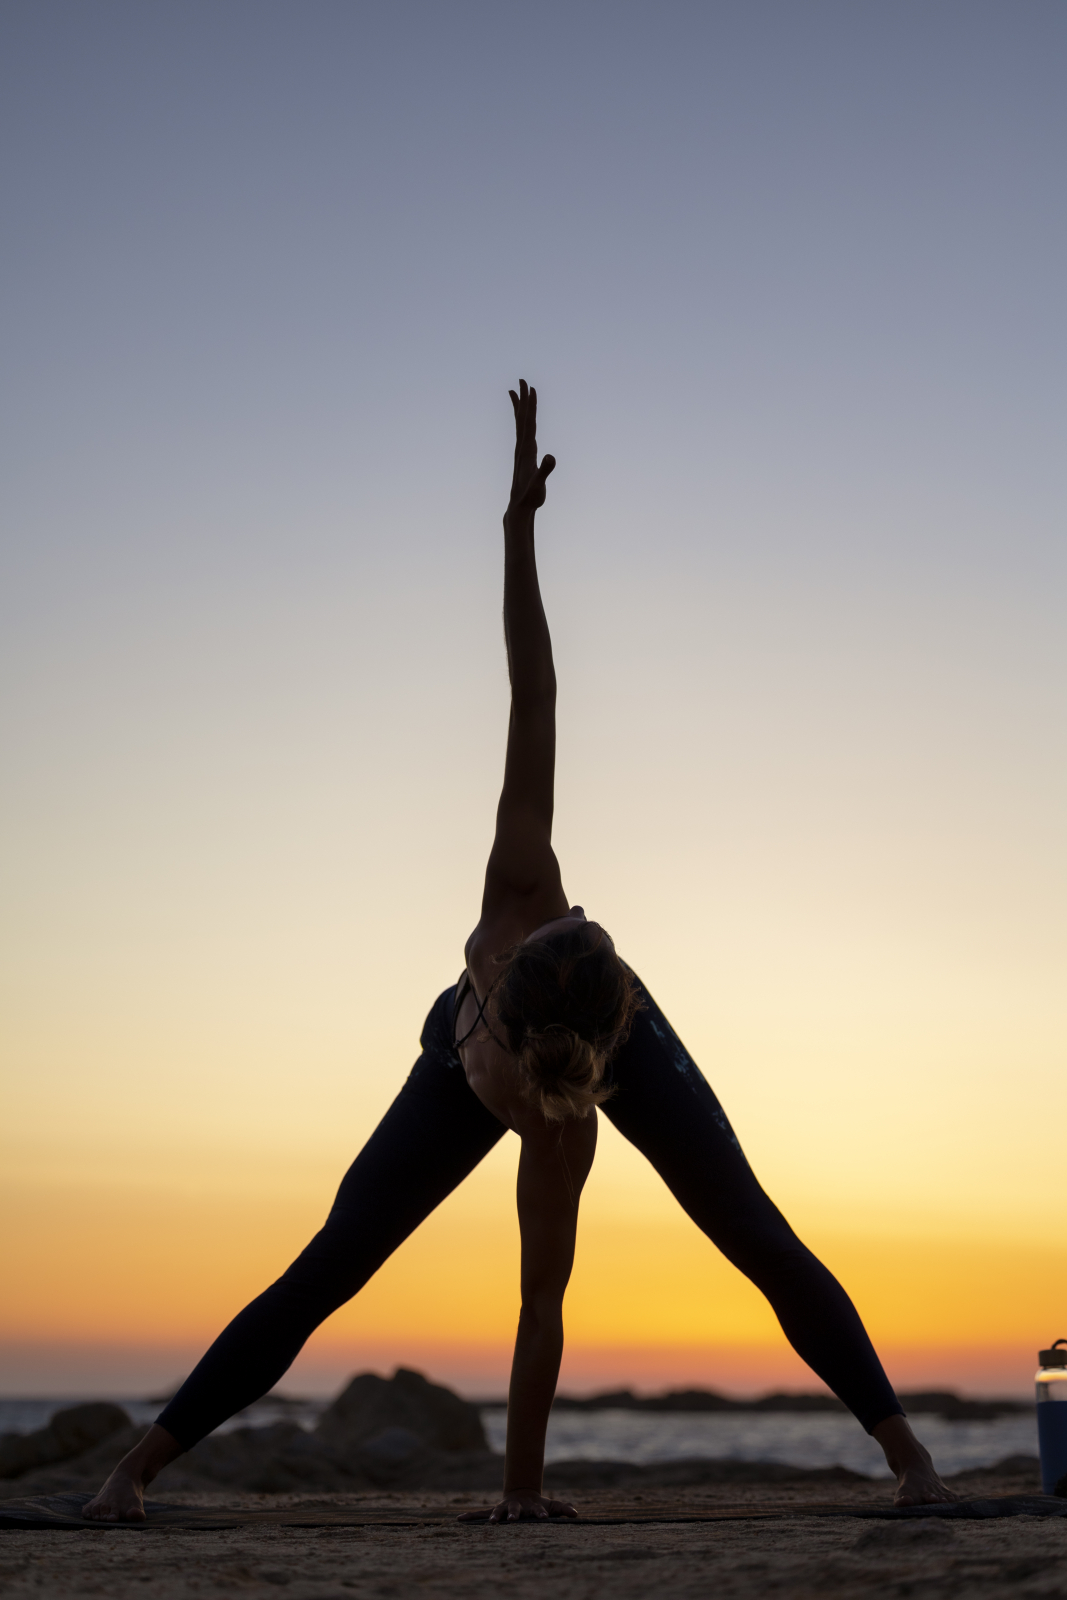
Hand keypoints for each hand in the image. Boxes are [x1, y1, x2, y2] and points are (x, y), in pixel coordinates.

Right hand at [458, 1488, 577, 1522]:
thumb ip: (563, 1509)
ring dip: (494, 1517)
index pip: (537, 1511)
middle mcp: (516, 1507)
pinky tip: (459, 1519)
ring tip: (491, 1523)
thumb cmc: (538, 1506)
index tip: (544, 1518)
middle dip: (514, 1515)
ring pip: (497, 1512)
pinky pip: (480, 1514)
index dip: (541, 1514)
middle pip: (515, 1511)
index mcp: (530, 1507)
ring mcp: (504, 1509)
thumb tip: (576, 1514)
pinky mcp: (494, 1512)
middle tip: (513, 1520)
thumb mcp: (551, 1506)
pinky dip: (470, 1516)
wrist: (521, 1495)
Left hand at [506, 379, 555, 520]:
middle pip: (523, 418)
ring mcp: (522, 451)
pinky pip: (523, 433)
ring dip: (521, 407)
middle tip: (522, 380)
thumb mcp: (539, 485)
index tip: (530, 388)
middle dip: (524, 399)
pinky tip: (524, 419)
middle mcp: (522, 447)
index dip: (530, 405)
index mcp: (526, 450)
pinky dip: (523, 422)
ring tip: (516, 391)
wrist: (519, 507)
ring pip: (520, 424)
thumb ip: (544, 471)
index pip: (528, 422)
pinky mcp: (524, 456)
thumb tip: (551, 457)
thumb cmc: (530, 497)